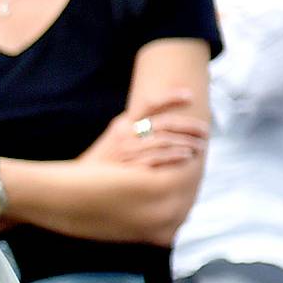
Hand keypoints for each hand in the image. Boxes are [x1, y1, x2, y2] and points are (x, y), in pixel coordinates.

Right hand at [86, 90, 207, 168]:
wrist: (76, 188)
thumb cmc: (99, 168)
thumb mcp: (112, 143)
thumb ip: (133, 134)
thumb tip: (159, 132)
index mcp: (122, 124)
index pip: (149, 103)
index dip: (170, 97)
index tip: (190, 95)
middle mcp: (125, 133)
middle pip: (165, 123)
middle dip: (189, 126)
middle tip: (205, 130)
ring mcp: (127, 150)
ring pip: (166, 139)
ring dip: (187, 142)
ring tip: (201, 146)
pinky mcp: (129, 166)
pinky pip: (159, 157)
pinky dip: (176, 155)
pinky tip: (187, 156)